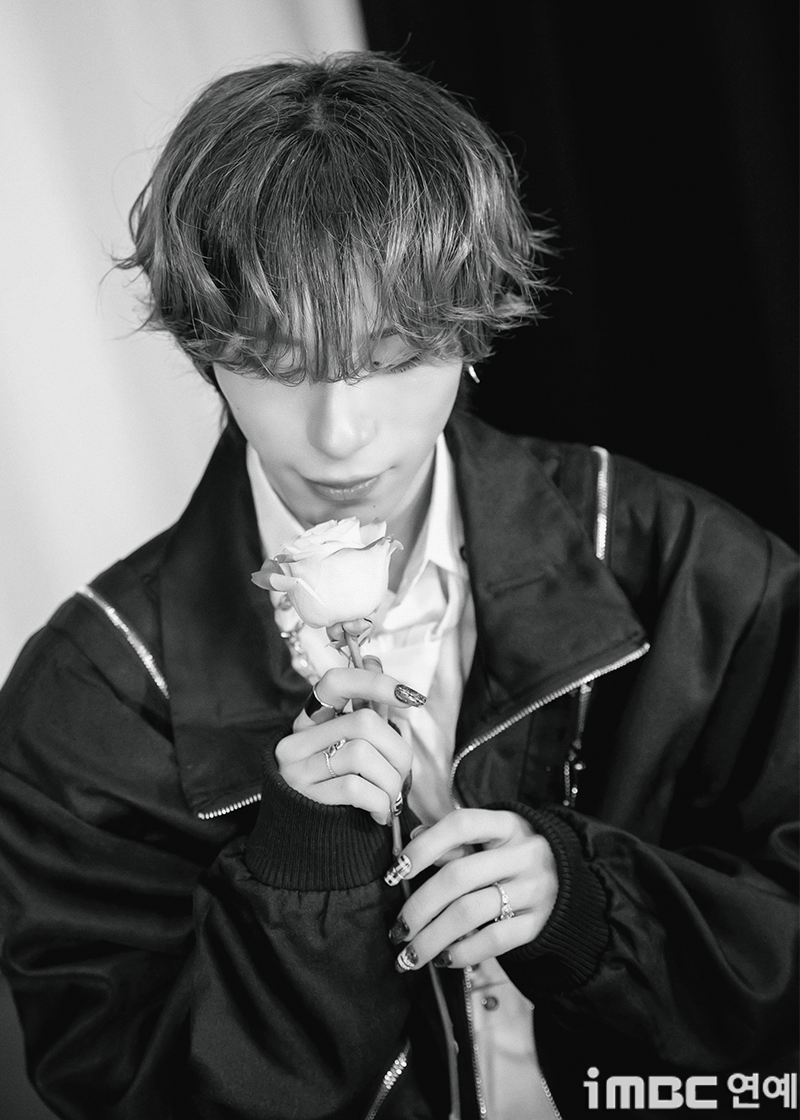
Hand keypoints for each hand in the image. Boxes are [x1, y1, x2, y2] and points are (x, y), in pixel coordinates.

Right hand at [275, 665, 423, 825]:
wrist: (305, 839)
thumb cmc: (338, 784)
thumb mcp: (348, 745)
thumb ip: (365, 710)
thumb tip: (374, 660)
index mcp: (311, 719)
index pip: (336, 682)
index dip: (374, 682)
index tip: (410, 696)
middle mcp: (297, 739)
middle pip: (363, 723)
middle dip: (397, 750)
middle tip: (402, 773)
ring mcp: (297, 768)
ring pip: (361, 754)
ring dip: (390, 781)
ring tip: (390, 797)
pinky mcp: (304, 797)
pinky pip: (355, 787)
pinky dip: (379, 802)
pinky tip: (380, 812)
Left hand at [385, 809, 557, 969]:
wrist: (570, 882)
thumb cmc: (514, 855)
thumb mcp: (493, 836)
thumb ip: (456, 838)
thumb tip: (413, 840)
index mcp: (506, 824)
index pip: (460, 825)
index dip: (423, 847)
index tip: (395, 873)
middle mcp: (523, 853)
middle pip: (458, 877)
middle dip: (418, 907)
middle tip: (396, 930)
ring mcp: (534, 889)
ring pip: (470, 912)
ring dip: (431, 938)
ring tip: (408, 955)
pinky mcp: (538, 923)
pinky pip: (493, 940)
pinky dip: (462, 952)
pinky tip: (442, 959)